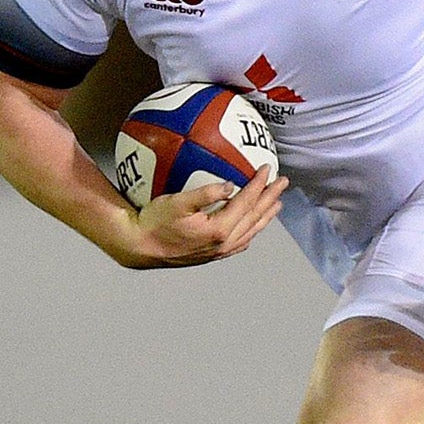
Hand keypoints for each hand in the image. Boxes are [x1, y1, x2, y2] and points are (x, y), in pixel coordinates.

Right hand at [123, 165, 288, 266]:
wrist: (140, 248)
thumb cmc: (154, 223)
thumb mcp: (176, 202)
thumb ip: (205, 193)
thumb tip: (229, 184)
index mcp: (219, 230)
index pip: (247, 202)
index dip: (259, 184)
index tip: (268, 169)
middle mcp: (224, 243)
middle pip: (255, 217)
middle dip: (271, 198)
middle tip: (283, 183)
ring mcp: (220, 251)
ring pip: (251, 230)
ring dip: (265, 215)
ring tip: (276, 203)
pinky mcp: (213, 255)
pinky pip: (241, 241)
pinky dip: (252, 228)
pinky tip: (253, 224)